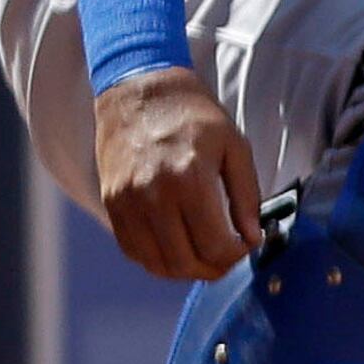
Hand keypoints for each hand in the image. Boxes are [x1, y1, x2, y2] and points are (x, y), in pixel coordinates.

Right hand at [93, 66, 262, 280]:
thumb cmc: (194, 117)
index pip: (214, 244)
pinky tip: (177, 250)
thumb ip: (247, 196)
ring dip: (185, 271)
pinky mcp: (111, 205)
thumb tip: (253, 237)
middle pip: (184, 260)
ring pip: (156, 263)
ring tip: (206, 259)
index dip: (235, 255)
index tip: (246, 246)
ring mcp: (126, 203)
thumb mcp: (235, 147)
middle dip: (213, 269)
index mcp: (190, 178)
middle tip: (229, 259)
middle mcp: (153, 195)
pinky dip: (157, 260)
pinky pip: (133, 249)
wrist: (141, 93)